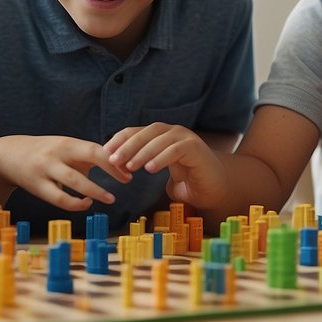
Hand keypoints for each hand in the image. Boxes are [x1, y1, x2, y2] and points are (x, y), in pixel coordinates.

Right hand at [0, 135, 130, 211]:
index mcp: (68, 143)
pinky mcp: (37, 185)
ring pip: (75, 181)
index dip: (114, 160)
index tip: (129, 171)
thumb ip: (87, 157)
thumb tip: (119, 167)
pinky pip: (59, 198)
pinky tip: (86, 204)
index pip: (96, 148)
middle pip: (89, 157)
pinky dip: (76, 204)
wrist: (8, 154)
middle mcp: (58, 153)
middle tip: (127, 181)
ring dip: (95, 191)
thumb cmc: (45, 153)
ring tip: (110, 199)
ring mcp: (46, 169)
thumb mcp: (64, 149)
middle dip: (111, 169)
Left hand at [105, 123, 227, 207]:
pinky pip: (175, 150)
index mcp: (162, 135)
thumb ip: (143, 164)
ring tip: (129, 167)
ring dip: (142, 152)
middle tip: (113, 160)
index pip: (137, 131)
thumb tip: (120, 163)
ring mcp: (186, 138)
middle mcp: (173, 132)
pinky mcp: (196, 148)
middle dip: (127, 145)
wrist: (216, 190)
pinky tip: (149, 169)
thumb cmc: (188, 181)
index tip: (106, 152)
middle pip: (146, 132)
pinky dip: (161, 158)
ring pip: (159, 139)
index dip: (120, 140)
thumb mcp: (161, 170)